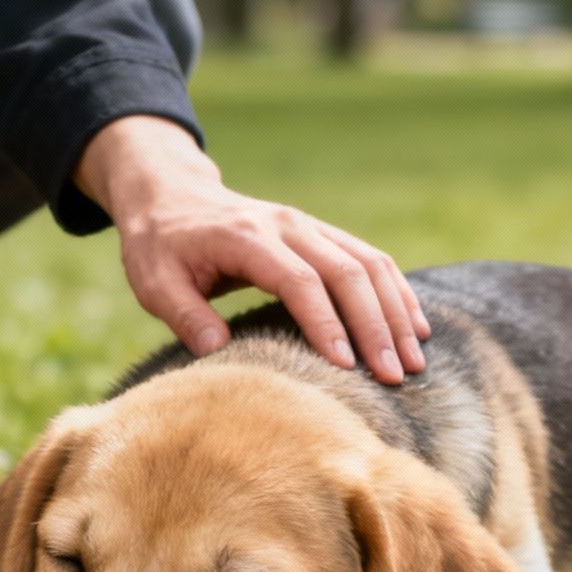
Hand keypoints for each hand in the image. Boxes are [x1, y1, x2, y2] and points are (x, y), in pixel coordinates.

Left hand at [76, 117, 429, 384]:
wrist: (172, 195)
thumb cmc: (160, 246)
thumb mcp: (155, 281)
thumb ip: (185, 314)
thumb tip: (218, 348)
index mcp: (248, 237)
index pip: (299, 281)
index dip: (326, 324)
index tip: (346, 367)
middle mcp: (289, 225)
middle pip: (347, 273)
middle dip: (375, 327)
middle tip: (394, 376)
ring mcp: (310, 226)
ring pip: (369, 264)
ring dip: (396, 312)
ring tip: (414, 361)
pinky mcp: (322, 234)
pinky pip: (371, 259)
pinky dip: (397, 292)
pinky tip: (417, 327)